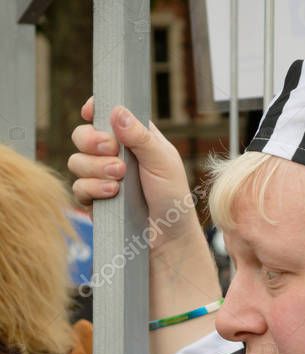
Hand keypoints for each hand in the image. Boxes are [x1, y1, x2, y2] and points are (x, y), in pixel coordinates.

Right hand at [68, 98, 201, 251]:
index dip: (94, 110)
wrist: (169, 239)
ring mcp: (102, 178)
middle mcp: (114, 155)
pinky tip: (112, 193)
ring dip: (95, 167)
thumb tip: (116, 111)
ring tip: (119, 178)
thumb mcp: (162, 162)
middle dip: (91, 140)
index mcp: (133, 138)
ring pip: (77, 161)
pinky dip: (92, 188)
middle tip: (111, 150)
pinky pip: (78, 188)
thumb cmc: (172, 198)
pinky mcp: (95, 200)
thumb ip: (140, 136)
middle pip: (82, 135)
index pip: (106, 114)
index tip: (90, 112)